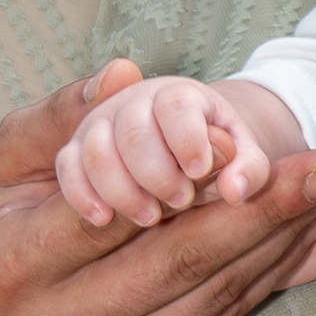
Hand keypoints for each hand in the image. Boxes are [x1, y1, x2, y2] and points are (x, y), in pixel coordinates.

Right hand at [0, 63, 315, 315]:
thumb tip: (122, 74)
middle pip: (177, 262)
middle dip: (260, 212)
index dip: (187, 180)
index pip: (109, 218)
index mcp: (12, 269)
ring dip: (274, 242)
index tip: (248, 142)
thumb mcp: (2, 166)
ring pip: (207, 294)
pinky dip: (263, 277)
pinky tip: (295, 234)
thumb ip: (56, 117)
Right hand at [57, 72, 272, 229]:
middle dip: (156, 172)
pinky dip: (81, 192)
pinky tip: (103, 219)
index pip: (176, 104)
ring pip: (96, 147)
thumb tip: (236, 190)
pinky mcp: (78, 150)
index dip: (187, 138)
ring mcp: (102, 124)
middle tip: (181, 201)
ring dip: (121, 187)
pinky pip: (68, 165)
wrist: (183, 152)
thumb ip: (247, 168)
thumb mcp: (240, 157)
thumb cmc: (215, 156)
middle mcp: (135, 102)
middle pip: (133, 128)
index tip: (200, 171)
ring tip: (150, 217)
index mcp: (179, 96)